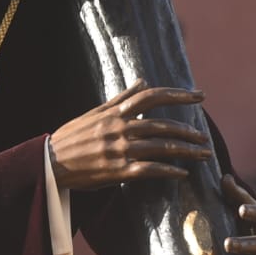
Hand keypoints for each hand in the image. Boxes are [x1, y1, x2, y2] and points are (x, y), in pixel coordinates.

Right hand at [49, 81, 211, 189]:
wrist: (50, 163)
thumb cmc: (72, 137)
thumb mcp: (95, 112)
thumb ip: (121, 98)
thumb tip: (142, 81)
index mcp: (115, 112)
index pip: (152, 97)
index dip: (178, 95)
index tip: (199, 96)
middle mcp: (120, 128)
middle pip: (163, 125)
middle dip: (188, 131)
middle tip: (205, 137)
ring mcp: (120, 149)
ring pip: (161, 147)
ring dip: (186, 151)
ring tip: (203, 154)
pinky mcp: (118, 170)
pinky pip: (149, 169)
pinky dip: (169, 171)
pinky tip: (183, 174)